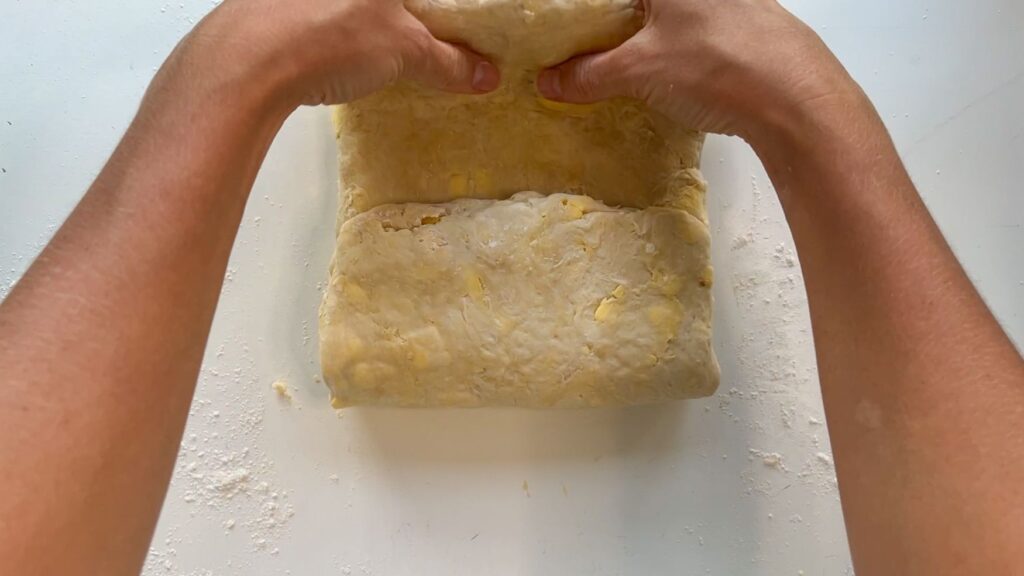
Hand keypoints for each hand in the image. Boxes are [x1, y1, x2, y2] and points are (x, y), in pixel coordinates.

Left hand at [177, 0, 499, 107]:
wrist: (246, 63)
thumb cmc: (329, 34)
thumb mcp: (405, 50)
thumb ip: (447, 60)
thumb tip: (482, 75)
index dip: (445, 11)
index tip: (458, 32)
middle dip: (407, 13)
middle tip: (424, 40)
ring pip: (346, 3)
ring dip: (366, 19)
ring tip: (380, 52)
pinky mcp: (270, 5)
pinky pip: (316, 10)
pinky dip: (334, 28)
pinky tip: (338, 55)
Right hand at [537, 0, 863, 144]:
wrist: (797, 98)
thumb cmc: (715, 63)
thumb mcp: (639, 70)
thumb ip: (589, 73)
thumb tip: (549, 82)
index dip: (584, 12)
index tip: (565, 27)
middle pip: (644, 1)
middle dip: (613, 22)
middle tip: (584, 47)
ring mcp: (733, 0)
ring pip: (673, 12)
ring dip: (644, 30)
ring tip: (618, 61)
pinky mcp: (752, 22)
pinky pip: (698, 26)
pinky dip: (675, 43)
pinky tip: (668, 71)